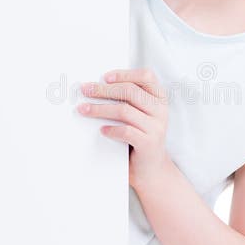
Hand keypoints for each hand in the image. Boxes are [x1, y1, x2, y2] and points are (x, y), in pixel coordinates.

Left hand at [77, 67, 169, 185]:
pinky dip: (111, 129)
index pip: (146, 76)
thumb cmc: (140, 138)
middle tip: (85, 90)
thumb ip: (128, 101)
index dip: (125, 74)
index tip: (104, 77)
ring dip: (100, 109)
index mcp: (159, 99)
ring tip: (84, 109)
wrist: (152, 170)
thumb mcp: (139, 115)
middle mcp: (160, 111)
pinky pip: (126, 131)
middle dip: (104, 90)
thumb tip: (96, 87)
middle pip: (130, 91)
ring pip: (124, 110)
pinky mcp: (149, 143)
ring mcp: (156, 127)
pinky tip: (102, 130)